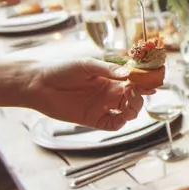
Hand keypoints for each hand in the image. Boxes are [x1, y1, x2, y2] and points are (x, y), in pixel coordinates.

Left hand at [24, 59, 141, 129]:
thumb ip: (108, 69)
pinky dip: (121, 122)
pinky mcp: (93, 120)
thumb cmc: (60, 70)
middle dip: (139, 97)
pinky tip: (120, 115)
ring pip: (127, 112)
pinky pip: (113, 124)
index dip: (144, 83)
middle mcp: (108, 93)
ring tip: (128, 103)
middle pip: (134, 99)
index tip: (151, 82)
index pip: (133, 82)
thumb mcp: (86, 65)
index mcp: (109, 79)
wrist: (38, 84)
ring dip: (133, 109)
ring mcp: (102, 107)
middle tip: (136, 92)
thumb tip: (127, 73)